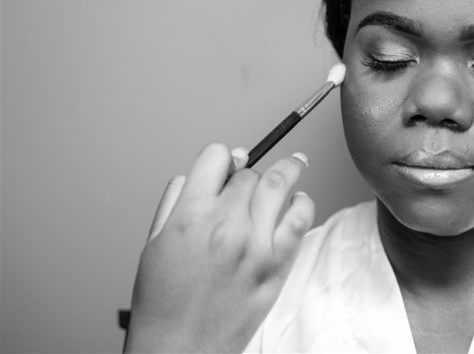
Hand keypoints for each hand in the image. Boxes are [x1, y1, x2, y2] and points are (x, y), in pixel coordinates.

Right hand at [124, 143, 314, 352]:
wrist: (180, 350)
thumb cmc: (163, 302)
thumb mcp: (154, 241)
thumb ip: (176, 199)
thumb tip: (203, 170)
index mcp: (190, 215)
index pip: (216, 155)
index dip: (222, 157)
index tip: (229, 163)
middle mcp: (225, 224)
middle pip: (249, 172)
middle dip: (248, 173)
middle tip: (250, 182)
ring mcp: (255, 243)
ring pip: (280, 183)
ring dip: (288, 169)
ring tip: (296, 164)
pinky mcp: (277, 263)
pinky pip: (301, 218)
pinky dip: (303, 202)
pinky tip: (299, 201)